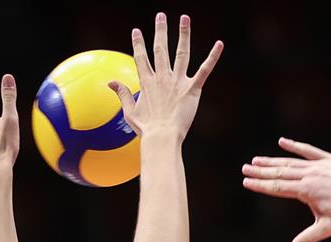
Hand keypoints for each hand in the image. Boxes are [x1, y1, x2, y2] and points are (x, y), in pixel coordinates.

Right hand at [110, 13, 221, 140]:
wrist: (161, 137)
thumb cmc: (147, 129)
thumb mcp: (130, 111)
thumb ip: (123, 94)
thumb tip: (111, 83)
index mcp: (146, 82)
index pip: (141, 57)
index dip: (138, 43)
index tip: (136, 30)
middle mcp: (161, 77)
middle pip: (160, 48)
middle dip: (160, 31)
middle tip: (161, 16)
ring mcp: (177, 81)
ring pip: (181, 53)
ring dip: (183, 34)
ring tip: (184, 18)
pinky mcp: (192, 89)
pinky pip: (205, 70)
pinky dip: (213, 57)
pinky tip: (219, 44)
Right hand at [241, 138, 330, 241]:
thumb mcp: (326, 229)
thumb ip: (307, 238)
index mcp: (307, 191)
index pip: (277, 187)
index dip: (260, 185)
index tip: (246, 182)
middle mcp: (311, 175)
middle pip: (280, 173)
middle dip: (261, 172)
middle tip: (244, 168)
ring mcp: (320, 165)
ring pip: (291, 162)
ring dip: (272, 161)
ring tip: (256, 160)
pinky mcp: (329, 160)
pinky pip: (308, 150)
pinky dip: (295, 146)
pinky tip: (282, 142)